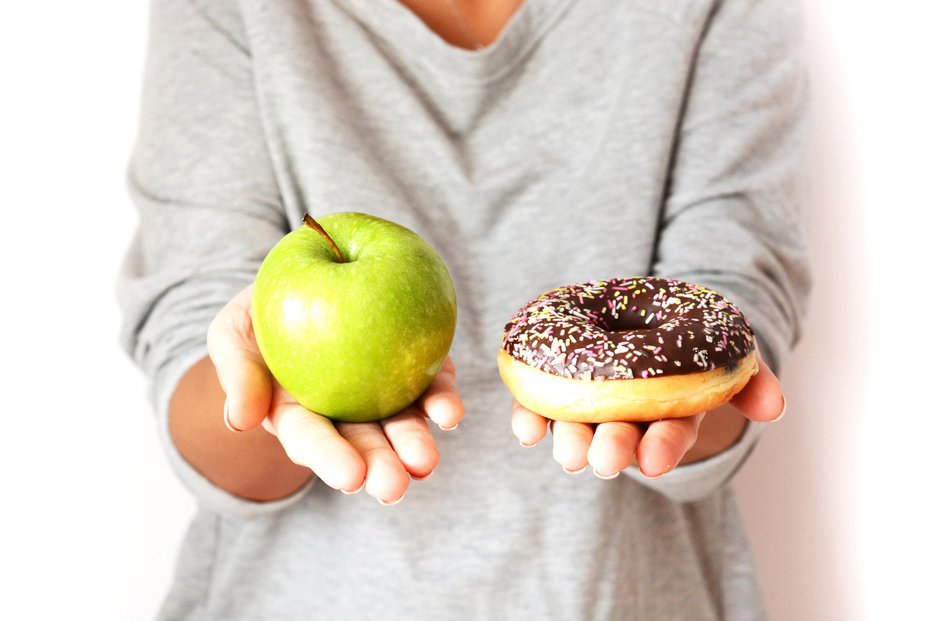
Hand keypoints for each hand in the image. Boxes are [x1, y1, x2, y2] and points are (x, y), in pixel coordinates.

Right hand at [207, 285, 463, 503]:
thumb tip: (240, 421)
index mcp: (299, 416)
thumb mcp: (233, 333)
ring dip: (414, 444)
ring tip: (425, 463)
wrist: (308, 278)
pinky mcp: (413, 370)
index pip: (311, 440)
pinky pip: (430, 387)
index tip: (350, 476)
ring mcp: (382, 394)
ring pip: (401, 425)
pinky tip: (449, 413)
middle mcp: (344, 414)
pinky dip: (441, 401)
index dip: (330, 458)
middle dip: (379, 467)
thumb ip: (236, 374)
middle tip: (392, 486)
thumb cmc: (260, 312)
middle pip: (362, 444)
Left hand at [510, 354, 784, 478]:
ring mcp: (587, 407)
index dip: (664, 448)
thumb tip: (775, 407)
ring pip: (578, 429)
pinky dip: (529, 419)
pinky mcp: (551, 392)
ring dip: (571, 441)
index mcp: (669, 411)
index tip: (655, 463)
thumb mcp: (724, 354)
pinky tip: (524, 429)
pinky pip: (538, 409)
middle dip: (613, 450)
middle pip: (620, 438)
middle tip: (604, 461)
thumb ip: (749, 378)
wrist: (639, 322)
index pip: (670, 434)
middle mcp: (627, 417)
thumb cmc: (687, 343)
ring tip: (567, 452)